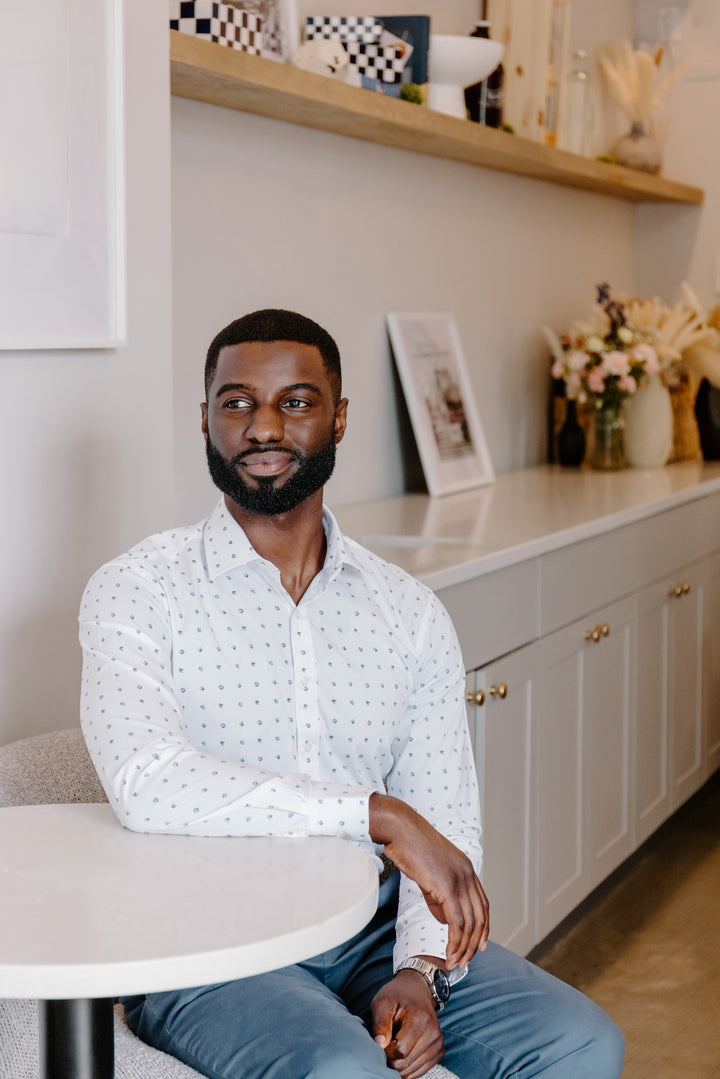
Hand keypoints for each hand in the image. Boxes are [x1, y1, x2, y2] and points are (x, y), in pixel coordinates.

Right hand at [369, 793, 488, 969]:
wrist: (401, 830)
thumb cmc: (410, 848)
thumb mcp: (430, 873)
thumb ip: (440, 896)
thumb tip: (445, 920)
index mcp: (467, 869)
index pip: (483, 905)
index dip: (483, 928)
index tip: (479, 945)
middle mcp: (468, 875)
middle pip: (480, 918)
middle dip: (474, 944)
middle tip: (464, 961)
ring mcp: (460, 880)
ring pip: (470, 923)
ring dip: (464, 948)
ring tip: (454, 962)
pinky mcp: (447, 887)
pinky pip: (457, 922)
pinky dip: (455, 941)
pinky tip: (448, 952)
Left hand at [371, 970, 443, 1078]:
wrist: (416, 989)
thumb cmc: (397, 995)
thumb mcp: (382, 1003)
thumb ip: (380, 1024)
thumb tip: (378, 1045)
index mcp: (420, 1020)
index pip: (400, 1051)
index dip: (386, 1051)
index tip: (380, 1041)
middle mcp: (433, 1033)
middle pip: (406, 1063)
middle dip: (390, 1059)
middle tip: (384, 1044)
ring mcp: (438, 1044)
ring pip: (412, 1070)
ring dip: (399, 1064)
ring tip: (394, 1045)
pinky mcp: (438, 1051)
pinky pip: (420, 1070)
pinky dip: (408, 1067)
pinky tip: (402, 1053)